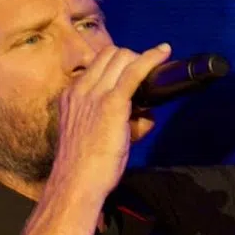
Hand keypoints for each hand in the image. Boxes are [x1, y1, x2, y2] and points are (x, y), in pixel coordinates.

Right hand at [49, 42, 170, 201]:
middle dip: (131, 59)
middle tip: (146, 78)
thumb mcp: (88, 135)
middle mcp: (80, 89)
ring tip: (154, 77)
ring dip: (141, 62)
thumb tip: (141, 117)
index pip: (96, 64)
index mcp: (71, 96)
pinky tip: (163, 52)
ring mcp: (95, 94)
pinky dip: (151, 59)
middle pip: (110, 55)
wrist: (76, 182)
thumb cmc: (85, 167)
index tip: (132, 74)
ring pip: (123, 58)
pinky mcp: (113, 103)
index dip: (118, 65)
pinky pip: (134, 71)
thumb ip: (108, 120)